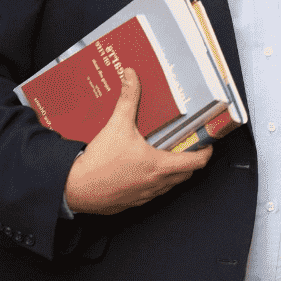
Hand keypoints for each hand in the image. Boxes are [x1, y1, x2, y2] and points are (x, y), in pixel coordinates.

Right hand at [63, 68, 211, 214]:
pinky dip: (154, 183)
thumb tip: (132, 76)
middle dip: (190, 160)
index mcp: (160, 166)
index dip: (206, 152)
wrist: (73, 188)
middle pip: (187, 174)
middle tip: (185, 146)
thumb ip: (128, 99)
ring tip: (164, 155)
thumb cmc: (98, 162)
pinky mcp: (133, 203)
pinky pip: (152, 194)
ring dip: (172, 172)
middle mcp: (157, 184)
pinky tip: (142, 170)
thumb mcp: (117, 125)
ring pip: (170, 186)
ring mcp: (146, 196)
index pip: (197, 162)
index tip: (206, 143)